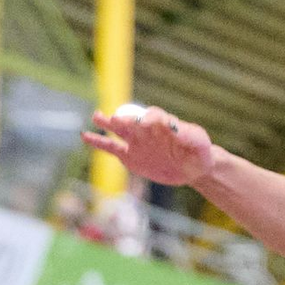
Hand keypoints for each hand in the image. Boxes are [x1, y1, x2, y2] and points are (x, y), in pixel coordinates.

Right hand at [82, 107, 213, 185]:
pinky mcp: (129, 156)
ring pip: (117, 130)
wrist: (193, 167)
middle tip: (115, 120)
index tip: (144, 122)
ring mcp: (135, 141)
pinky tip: (86, 136)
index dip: (147, 118)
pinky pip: (111, 149)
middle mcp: (145, 128)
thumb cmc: (198, 150)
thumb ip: (187, 133)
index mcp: (161, 121)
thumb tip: (176, 126)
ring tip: (97, 118)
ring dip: (106, 124)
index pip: (152, 116)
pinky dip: (98, 143)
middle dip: (123, 120)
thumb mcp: (198, 141)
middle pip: (130, 120)